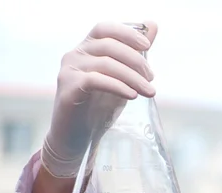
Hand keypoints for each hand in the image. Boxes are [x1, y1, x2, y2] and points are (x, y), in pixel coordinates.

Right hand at [41, 21, 157, 177]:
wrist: (78, 138)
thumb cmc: (98, 108)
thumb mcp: (122, 79)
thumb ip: (135, 54)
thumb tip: (153, 24)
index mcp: (87, 49)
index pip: (104, 29)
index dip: (126, 33)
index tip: (147, 46)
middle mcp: (74, 55)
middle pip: (109, 46)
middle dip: (136, 61)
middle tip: (151, 78)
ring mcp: (68, 71)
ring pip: (105, 64)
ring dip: (133, 77)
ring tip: (149, 91)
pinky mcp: (68, 89)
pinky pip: (96, 80)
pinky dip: (118, 86)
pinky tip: (132, 95)